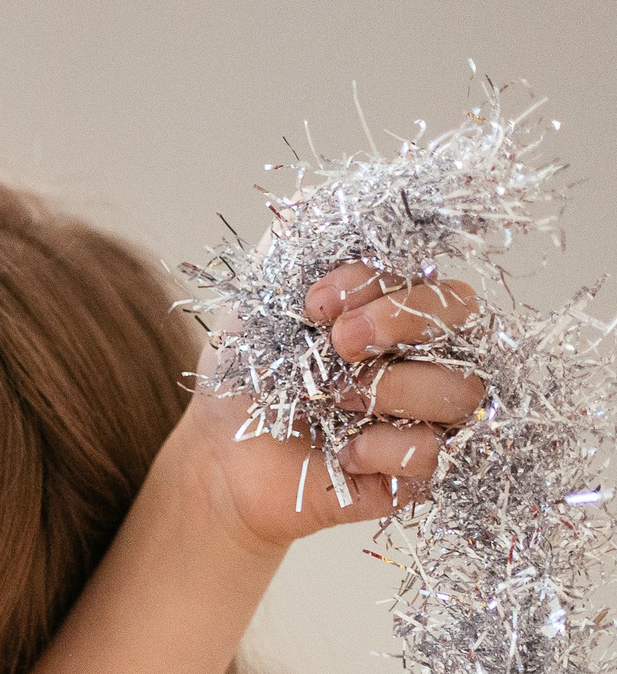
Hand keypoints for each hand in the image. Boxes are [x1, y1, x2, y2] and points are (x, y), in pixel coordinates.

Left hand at [182, 262, 485, 552]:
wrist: (218, 460)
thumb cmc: (247, 377)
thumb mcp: (259, 297)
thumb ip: (299, 241)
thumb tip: (336, 192)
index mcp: (398, 305)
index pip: (429, 272)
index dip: (375, 281)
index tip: (313, 303)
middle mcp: (427, 353)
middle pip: (464, 316)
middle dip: (395, 321)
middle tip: (336, 344)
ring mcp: (430, 414)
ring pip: (462, 388)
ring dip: (388, 388)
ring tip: (332, 400)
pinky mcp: (422, 471)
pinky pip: (438, 452)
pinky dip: (384, 448)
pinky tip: (342, 452)